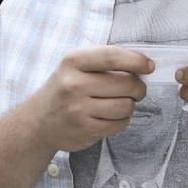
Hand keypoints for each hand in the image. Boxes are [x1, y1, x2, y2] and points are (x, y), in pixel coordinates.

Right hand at [27, 46, 150, 153]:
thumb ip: (103, 61)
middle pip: (126, 83)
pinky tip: (111, 116)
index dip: (136, 60)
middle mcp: (74, 84)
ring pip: (126, 106)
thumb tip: (142, 64)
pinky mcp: (85, 130)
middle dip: (138, 87)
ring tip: (121, 103)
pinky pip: (120, 123)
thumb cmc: (64, 89)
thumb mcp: (74, 66)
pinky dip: (122, 120)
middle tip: (136, 90)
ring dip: (130, 105)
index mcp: (73, 62)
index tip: (149, 66)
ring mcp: (79, 109)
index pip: (113, 57)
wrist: (38, 122)